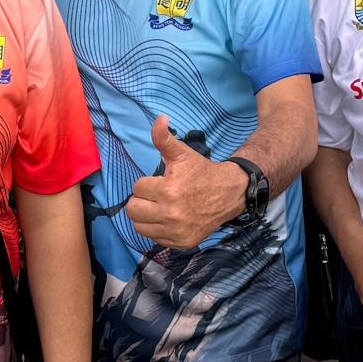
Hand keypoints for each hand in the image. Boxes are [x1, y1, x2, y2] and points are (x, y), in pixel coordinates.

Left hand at [122, 117, 247, 249]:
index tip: (161, 181)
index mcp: (168, 190)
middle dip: (142, 199)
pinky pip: (154, 239)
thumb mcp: (183, 153)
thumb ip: (164, 138)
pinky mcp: (181, 242)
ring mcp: (176, 231)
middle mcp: (170, 214)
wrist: (229, 194)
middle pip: (132, 210)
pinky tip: (169, 219)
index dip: (147, 182)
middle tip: (156, 195)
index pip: (137, 188)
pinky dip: (157, 229)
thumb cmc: (201, 172)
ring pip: (139, 226)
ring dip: (146, 216)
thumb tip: (159, 119)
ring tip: (160, 206)